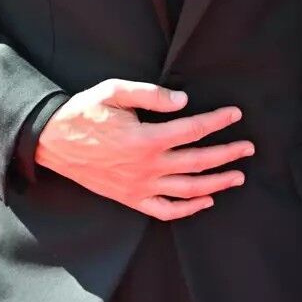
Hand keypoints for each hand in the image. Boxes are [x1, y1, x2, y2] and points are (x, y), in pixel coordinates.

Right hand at [34, 79, 253, 219]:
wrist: (52, 141)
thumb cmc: (83, 113)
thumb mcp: (114, 92)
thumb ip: (151, 95)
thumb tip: (184, 102)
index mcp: (146, 138)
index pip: (193, 130)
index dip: (217, 121)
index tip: (235, 114)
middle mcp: (147, 167)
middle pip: (198, 161)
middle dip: (228, 154)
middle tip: (248, 148)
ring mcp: (139, 186)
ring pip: (188, 190)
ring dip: (217, 183)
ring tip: (238, 176)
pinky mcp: (130, 199)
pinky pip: (165, 210)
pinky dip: (188, 209)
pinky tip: (205, 201)